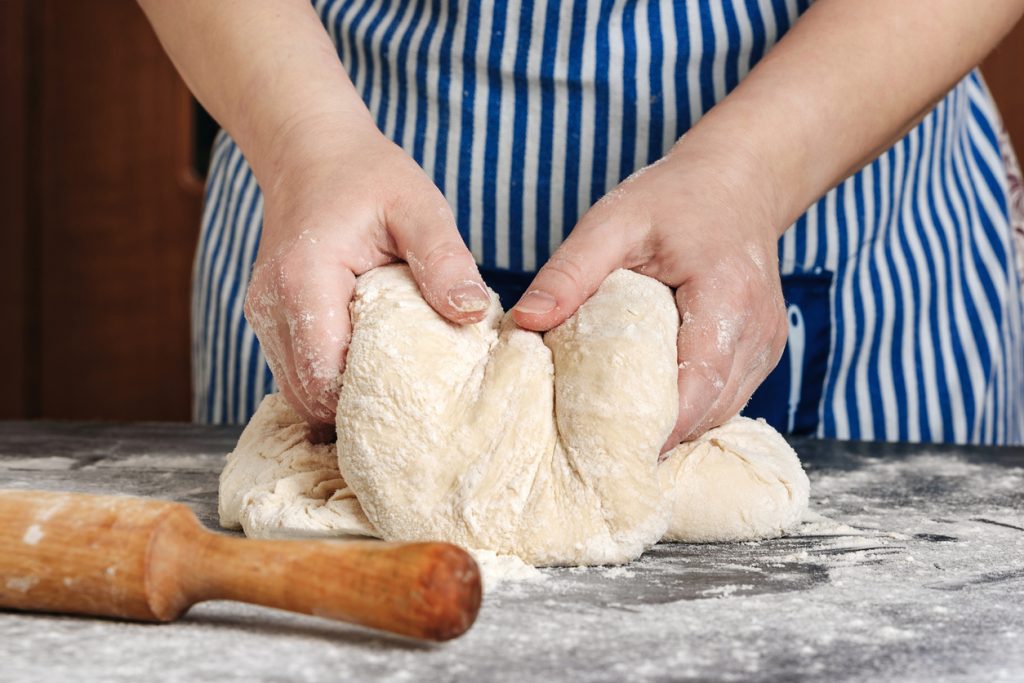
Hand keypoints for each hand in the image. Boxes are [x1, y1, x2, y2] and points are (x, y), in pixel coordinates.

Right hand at [245, 120, 488, 426]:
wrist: (310, 151)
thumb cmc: (368, 175)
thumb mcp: (418, 205)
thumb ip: (443, 258)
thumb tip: (472, 313)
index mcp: (305, 281)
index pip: (324, 375)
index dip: (367, 404)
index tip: (420, 409)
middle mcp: (272, 306)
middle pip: (308, 394)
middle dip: (358, 412)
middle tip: (417, 413)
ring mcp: (264, 316)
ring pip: (298, 390)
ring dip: (342, 399)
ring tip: (398, 395)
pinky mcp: (270, 320)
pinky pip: (297, 371)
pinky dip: (330, 381)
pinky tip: (371, 373)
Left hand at [512, 142, 787, 449]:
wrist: (739, 180)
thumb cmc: (676, 197)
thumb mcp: (614, 221)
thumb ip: (571, 272)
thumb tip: (524, 323)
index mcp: (726, 296)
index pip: (698, 385)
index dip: (658, 428)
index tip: (607, 454)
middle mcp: (758, 330)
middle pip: (710, 410)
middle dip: (659, 438)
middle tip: (599, 457)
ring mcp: (766, 344)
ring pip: (721, 411)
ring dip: (676, 427)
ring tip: (619, 440)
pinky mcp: (763, 349)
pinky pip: (727, 396)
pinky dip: (691, 408)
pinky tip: (651, 409)